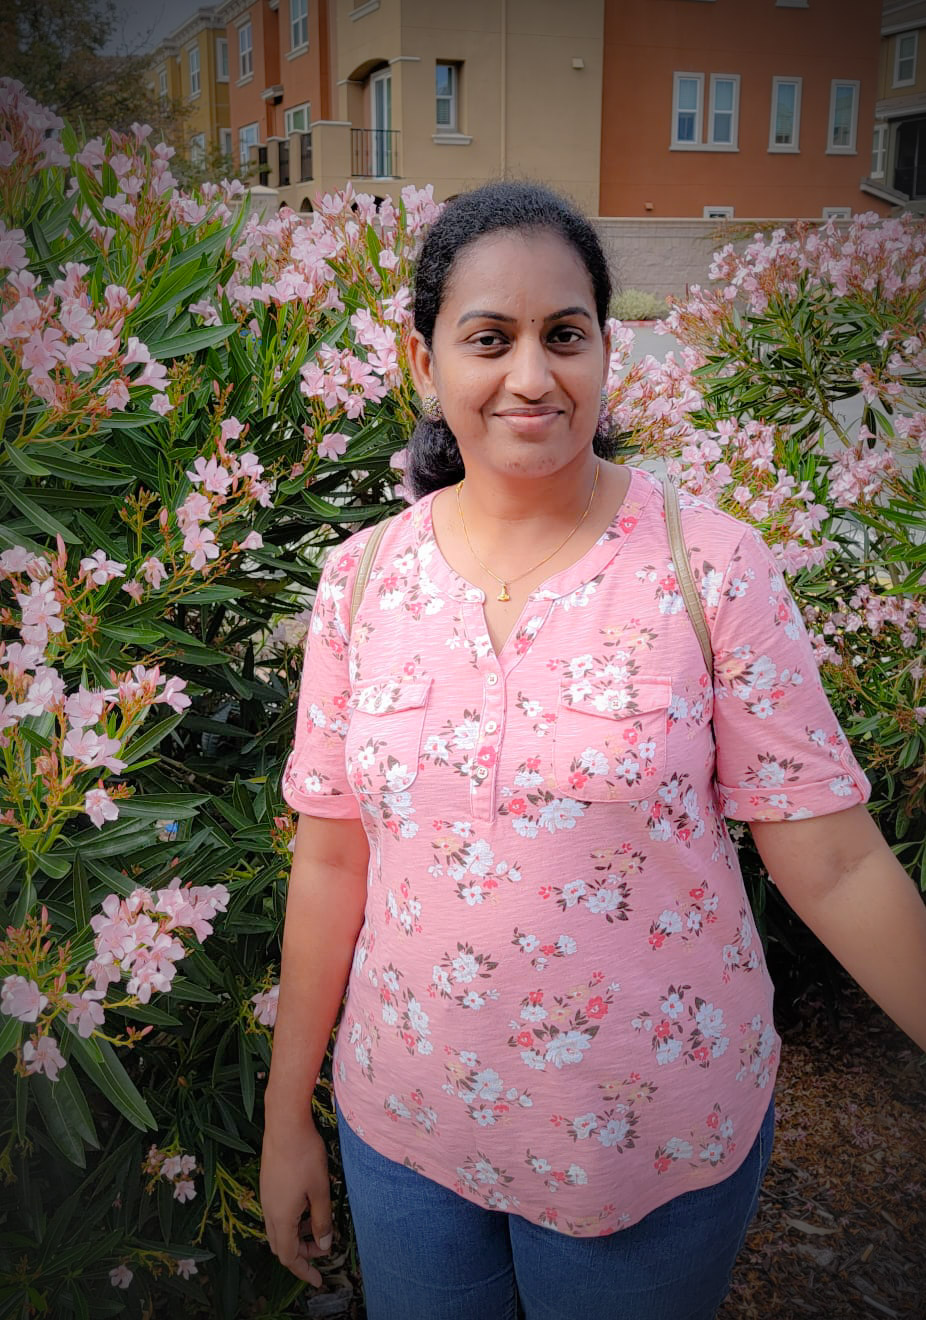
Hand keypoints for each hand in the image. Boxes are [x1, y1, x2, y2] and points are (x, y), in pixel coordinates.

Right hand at [260, 1114, 332, 1285]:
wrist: (284, 1123)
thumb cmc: (304, 1155)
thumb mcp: (320, 1190)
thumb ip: (322, 1219)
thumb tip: (324, 1244)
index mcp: (281, 1217)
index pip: (289, 1257)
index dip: (304, 1271)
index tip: (318, 1280)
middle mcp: (269, 1210)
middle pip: (281, 1246)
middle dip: (301, 1255)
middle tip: (322, 1251)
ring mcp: (266, 1197)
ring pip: (278, 1229)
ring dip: (297, 1236)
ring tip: (319, 1226)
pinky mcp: (268, 1184)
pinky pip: (277, 1213)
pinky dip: (292, 1220)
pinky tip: (307, 1205)